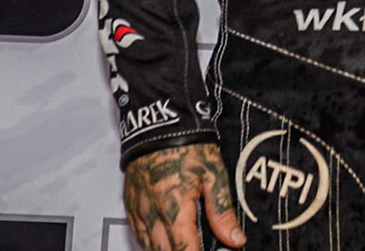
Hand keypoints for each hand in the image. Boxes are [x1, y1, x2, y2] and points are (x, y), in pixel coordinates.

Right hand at [124, 143, 246, 250]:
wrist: (160, 126)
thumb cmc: (189, 147)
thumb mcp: (214, 176)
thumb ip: (222, 212)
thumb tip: (235, 240)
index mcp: (174, 209)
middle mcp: (151, 215)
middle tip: (197, 247)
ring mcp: (137, 211)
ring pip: (148, 247)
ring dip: (165, 250)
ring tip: (184, 244)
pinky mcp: (130, 206)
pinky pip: (138, 235)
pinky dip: (151, 243)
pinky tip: (164, 242)